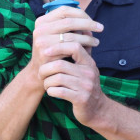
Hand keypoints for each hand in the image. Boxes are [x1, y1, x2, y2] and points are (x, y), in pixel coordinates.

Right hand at [29, 6, 101, 76]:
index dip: (80, 13)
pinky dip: (83, 47)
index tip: (91, 20)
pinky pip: (70, 48)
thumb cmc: (54, 51)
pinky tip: (90, 49)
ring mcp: (42, 42)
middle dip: (88, 24)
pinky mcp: (47, 54)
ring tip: (96, 42)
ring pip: (72, 35)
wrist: (42, 72)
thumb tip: (90, 22)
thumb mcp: (56, 35)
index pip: (64, 10)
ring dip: (88, 38)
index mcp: (42, 21)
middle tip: (101, 28)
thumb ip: (70, 27)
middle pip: (69, 21)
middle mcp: (40, 30)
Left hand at [30, 8, 105, 125]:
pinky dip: (51, 91)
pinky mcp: (80, 99)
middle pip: (60, 65)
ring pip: (57, 79)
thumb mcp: (86, 68)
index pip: (74, 47)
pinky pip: (59, 91)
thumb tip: (73, 30)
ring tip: (46, 83)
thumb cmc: (86, 85)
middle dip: (45, 69)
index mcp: (89, 63)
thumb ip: (80, 52)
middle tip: (41, 73)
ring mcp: (85, 87)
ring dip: (47, 81)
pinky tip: (51, 91)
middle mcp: (89, 73)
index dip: (58, 47)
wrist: (98, 109)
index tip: (46, 51)